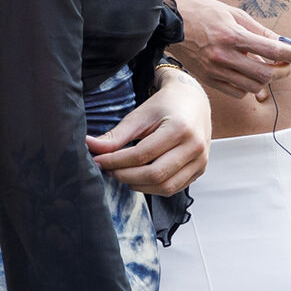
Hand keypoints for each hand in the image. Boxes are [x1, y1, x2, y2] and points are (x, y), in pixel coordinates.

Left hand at [89, 70, 210, 194]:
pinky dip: (153, 188)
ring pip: (166, 187)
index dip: (116, 161)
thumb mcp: (139, 116)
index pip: (142, 155)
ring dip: (139, 185)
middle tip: (109, 170)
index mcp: (180, 128)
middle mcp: (195, 146)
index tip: (98, 161)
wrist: (193, 102)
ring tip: (123, 174)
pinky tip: (140, 177)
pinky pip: (174, 188)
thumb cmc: (165, 106)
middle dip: (126, 176)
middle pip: (155, 174)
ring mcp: (201, 160)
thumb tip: (90, 147)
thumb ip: (116, 135)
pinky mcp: (200, 169)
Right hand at [172, 0, 290, 100]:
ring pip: (253, 87)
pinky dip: (247, 86)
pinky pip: (237, 92)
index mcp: (232, 36)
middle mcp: (224, 56)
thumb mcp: (233, 13)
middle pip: (266, 74)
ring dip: (265, 80)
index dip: (290, 54)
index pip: (272, 50)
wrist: (168, 24)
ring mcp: (215, 70)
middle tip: (285, 65)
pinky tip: (246, 75)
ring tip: (265, 68)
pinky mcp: (208, 79)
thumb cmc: (202, 14)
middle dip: (283, 71)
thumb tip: (283, 43)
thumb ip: (260, 30)